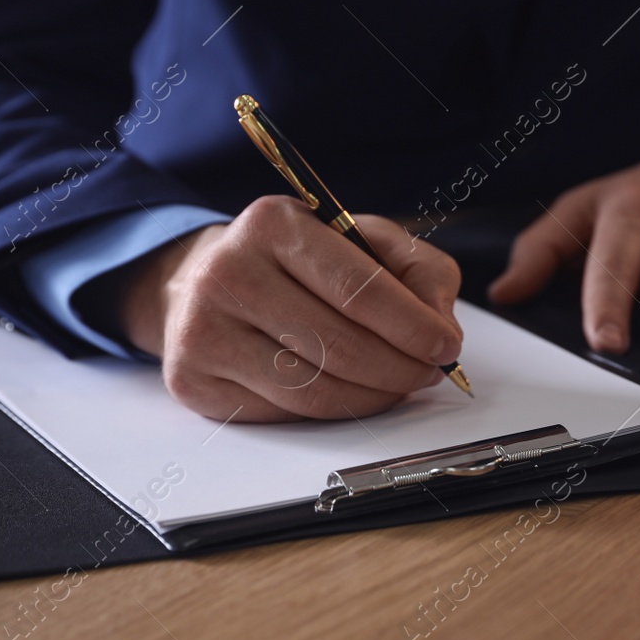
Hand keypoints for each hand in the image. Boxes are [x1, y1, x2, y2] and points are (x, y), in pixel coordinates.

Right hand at [122, 196, 462, 420]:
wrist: (198, 280)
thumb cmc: (291, 260)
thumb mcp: (358, 238)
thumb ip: (416, 268)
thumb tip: (440, 323)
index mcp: (274, 225)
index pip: (357, 288)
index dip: (412, 326)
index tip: (445, 346)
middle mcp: (228, 273)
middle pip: (338, 345)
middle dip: (400, 368)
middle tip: (429, 373)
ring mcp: (203, 331)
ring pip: (313, 390)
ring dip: (372, 397)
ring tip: (398, 385)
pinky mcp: (194, 381)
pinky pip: (283, 414)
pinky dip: (331, 411)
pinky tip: (350, 393)